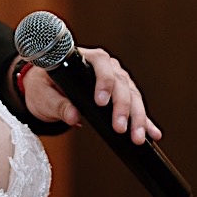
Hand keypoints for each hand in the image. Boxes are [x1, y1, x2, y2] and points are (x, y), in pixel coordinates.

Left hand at [20, 48, 162, 143]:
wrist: (46, 89)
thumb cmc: (44, 86)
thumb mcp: (43, 95)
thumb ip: (57, 104)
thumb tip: (72, 116)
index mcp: (87, 58)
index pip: (101, 65)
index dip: (104, 83)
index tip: (101, 103)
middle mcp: (107, 67)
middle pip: (121, 85)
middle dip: (122, 108)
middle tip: (120, 129)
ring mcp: (118, 80)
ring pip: (133, 97)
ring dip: (137, 118)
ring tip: (138, 137)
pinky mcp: (122, 95)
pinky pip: (136, 108)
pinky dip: (145, 122)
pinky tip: (153, 134)